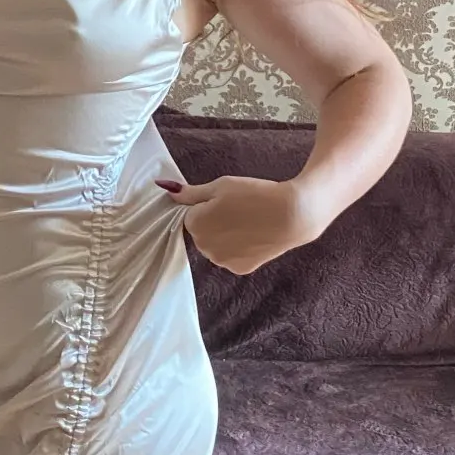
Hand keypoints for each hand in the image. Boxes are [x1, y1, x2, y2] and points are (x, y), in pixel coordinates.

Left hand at [155, 173, 328, 274]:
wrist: (292, 215)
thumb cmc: (254, 194)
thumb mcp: (220, 185)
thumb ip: (190, 192)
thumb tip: (163, 189)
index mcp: (195, 224)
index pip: (191, 214)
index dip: (207, 205)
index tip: (226, 200)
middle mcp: (204, 247)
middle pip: (202, 232)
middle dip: (214, 222)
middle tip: (238, 209)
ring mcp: (222, 261)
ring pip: (216, 246)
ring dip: (225, 236)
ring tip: (249, 221)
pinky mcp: (240, 269)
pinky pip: (232, 257)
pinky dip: (239, 248)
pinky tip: (254, 235)